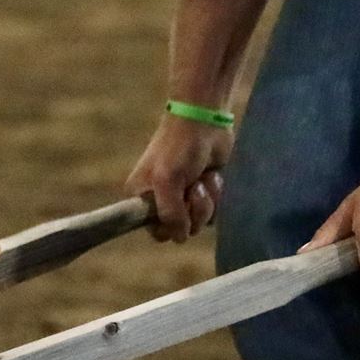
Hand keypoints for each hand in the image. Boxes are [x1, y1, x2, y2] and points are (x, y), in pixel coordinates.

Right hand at [125, 113, 232, 241]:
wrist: (204, 122)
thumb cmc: (179, 148)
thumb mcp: (166, 182)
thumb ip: (170, 214)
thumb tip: (180, 237)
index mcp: (142, 198)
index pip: (155, 231)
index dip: (170, 225)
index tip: (178, 207)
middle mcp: (162, 201)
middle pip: (182, 229)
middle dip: (193, 211)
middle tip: (192, 188)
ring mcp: (185, 197)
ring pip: (202, 221)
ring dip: (207, 201)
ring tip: (203, 178)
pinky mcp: (206, 192)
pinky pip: (216, 211)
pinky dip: (217, 195)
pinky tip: (212, 176)